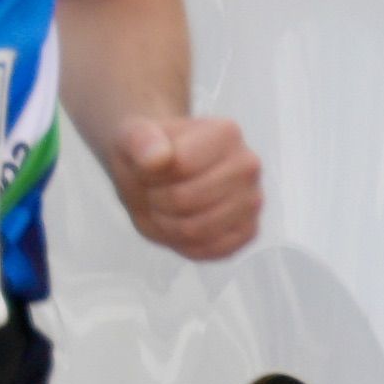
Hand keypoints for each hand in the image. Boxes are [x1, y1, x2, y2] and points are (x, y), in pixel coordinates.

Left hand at [101, 111, 263, 263]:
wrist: (156, 172)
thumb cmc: (147, 153)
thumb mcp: (131, 137)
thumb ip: (141, 141)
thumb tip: (158, 158)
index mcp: (226, 133)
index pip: (181, 166)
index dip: (152, 175)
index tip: (151, 168)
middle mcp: (248, 165)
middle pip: (185, 200)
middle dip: (157, 200)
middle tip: (155, 190)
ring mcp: (252, 201)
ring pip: (196, 230)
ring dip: (167, 224)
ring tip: (167, 206)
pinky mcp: (248, 231)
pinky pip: (212, 251)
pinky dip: (185, 245)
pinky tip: (182, 224)